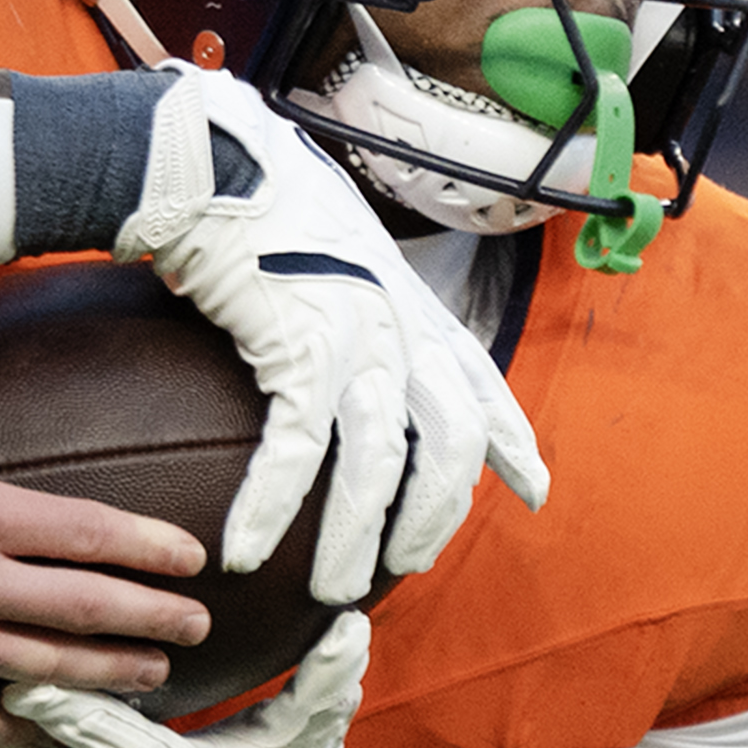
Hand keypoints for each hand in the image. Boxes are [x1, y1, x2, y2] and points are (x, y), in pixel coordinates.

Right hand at [0, 318, 209, 734]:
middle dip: (153, 620)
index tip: (193, 558)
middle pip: (84, 609)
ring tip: (154, 677)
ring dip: (109, 675)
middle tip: (200, 629)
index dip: (147, 545)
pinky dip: (24, 727)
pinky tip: (56, 732)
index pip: (81, 531)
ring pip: (46, 670)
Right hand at [118, 72, 547, 600]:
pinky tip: (244, 546)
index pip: (482, 383)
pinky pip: (297, 447)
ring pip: (380, 462)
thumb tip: (344, 336)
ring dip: (354, 537)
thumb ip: (355, 300)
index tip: (536, 492)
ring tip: (329, 592)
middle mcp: (400, 322)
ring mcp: (357, 333)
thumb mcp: (333, 250)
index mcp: (411, 303)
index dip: (513, 443)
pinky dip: (274, 504)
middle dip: (437, 516)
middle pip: (451, 442)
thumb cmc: (257, 201)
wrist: (211, 155)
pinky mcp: (297, 342)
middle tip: (405, 567)